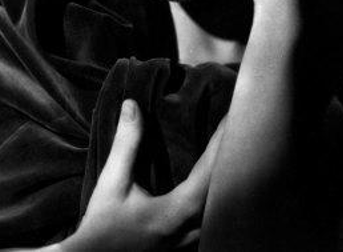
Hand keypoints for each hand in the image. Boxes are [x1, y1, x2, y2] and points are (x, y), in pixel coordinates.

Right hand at [59, 99, 224, 251]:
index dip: (224, 143)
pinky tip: (216, 185)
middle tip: (240, 130)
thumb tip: (132, 106)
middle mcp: (190, 230)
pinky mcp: (184, 247)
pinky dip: (218, 197)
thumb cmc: (101, 227)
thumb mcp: (112, 183)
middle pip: (226, 191)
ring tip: (233, 153)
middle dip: (233, 158)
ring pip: (222, 209)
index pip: (211, 173)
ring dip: (228, 179)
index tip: (234, 118)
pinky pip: (211, 220)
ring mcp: (190, 242)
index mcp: (176, 212)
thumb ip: (126, 144)